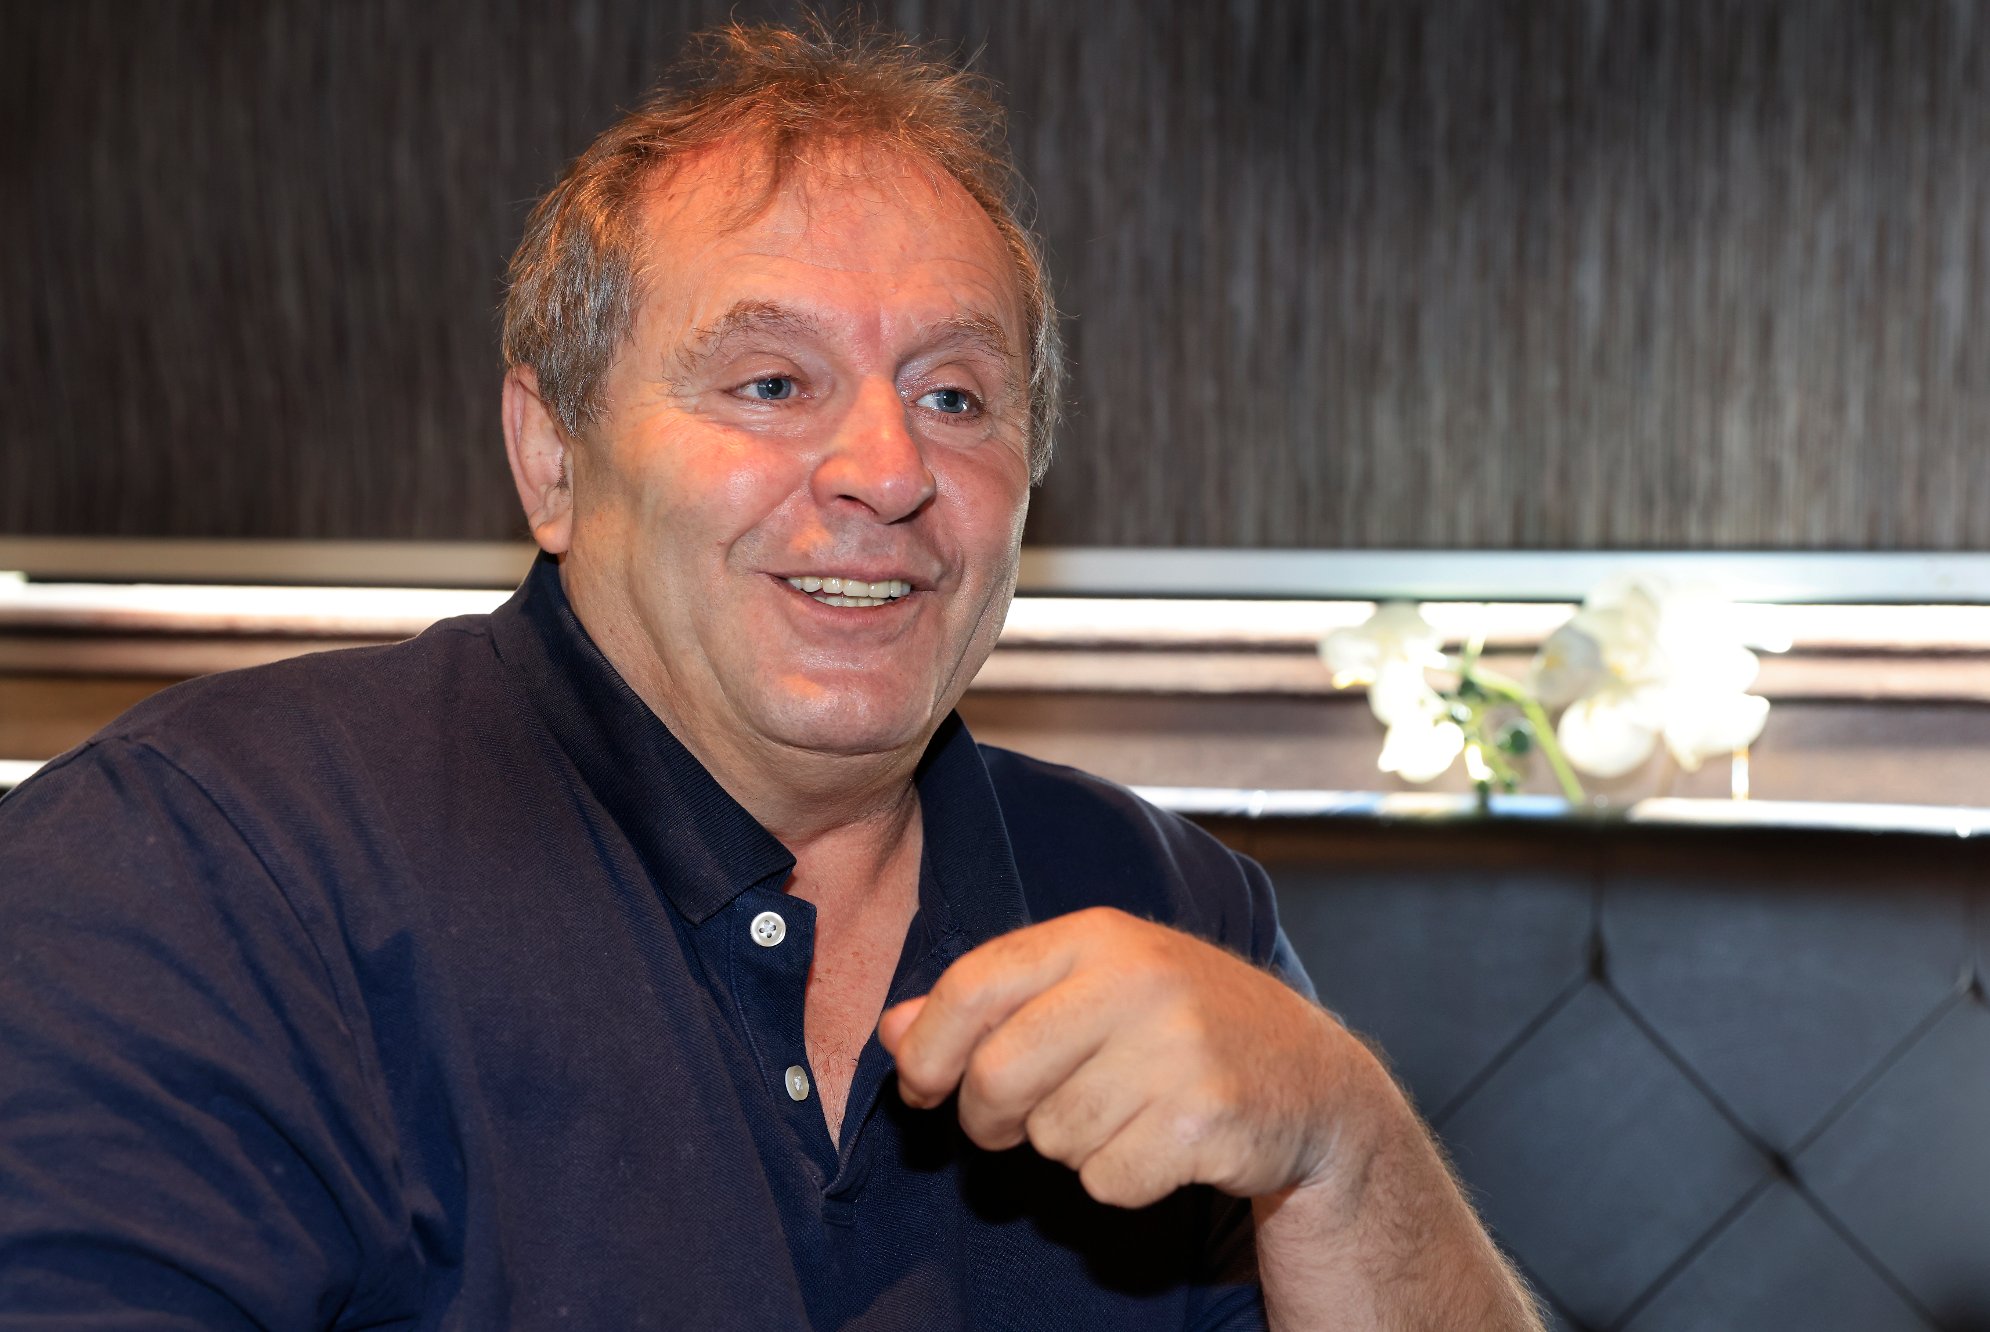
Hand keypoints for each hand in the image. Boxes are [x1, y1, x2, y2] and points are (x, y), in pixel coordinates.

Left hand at [876, 906, 1348, 1208]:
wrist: (1311, 1079)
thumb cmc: (1181, 1028)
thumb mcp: (1090, 988)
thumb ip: (993, 1001)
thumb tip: (891, 1029)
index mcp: (1100, 937)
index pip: (973, 985)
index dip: (926, 1048)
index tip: (920, 1086)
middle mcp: (1139, 980)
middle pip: (999, 1074)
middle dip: (988, 1117)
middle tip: (1013, 1123)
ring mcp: (1178, 1050)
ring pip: (1051, 1136)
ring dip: (1070, 1145)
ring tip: (1123, 1113)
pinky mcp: (1208, 1120)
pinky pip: (1106, 1180)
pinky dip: (1120, 1179)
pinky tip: (1160, 1145)